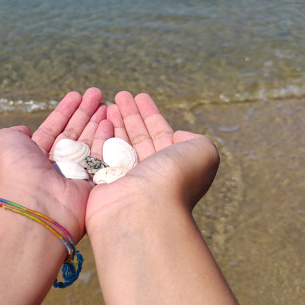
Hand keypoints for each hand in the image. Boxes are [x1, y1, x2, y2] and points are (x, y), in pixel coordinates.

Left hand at [0, 87, 112, 241]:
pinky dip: (105, 138)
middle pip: (74, 132)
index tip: (77, 94)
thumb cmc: (15, 169)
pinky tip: (109, 120)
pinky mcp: (91, 184)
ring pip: (88, 142)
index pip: (54, 128)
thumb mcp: (4, 141)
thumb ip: (14, 132)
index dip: (65, 110)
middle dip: (85, 112)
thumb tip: (26, 130)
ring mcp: (74, 175)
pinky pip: (101, 157)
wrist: (33, 201)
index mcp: (34, 156)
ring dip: (97, 121)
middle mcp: (55, 165)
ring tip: (106, 103)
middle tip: (97, 93)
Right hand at [86, 91, 219, 226]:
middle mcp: (150, 172)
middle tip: (120, 95)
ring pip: (120, 143)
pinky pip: (103, 153)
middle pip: (138, 136)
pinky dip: (102, 135)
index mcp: (173, 165)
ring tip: (108, 103)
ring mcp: (126, 178)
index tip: (140, 96)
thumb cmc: (174, 179)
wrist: (143, 209)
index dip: (151, 114)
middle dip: (130, 114)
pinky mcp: (104, 182)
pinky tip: (101, 120)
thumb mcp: (203, 153)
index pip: (160, 133)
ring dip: (115, 121)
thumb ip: (195, 139)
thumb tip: (175, 135)